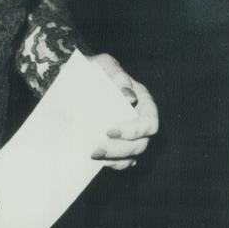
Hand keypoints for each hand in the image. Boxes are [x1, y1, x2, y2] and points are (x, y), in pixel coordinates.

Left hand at [89, 53, 158, 168]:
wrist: (78, 80)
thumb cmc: (95, 70)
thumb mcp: (103, 65)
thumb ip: (115, 75)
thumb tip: (129, 97)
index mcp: (142, 98)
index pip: (149, 122)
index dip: (134, 131)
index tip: (109, 132)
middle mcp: (140, 118)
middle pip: (141, 143)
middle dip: (120, 149)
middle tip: (96, 149)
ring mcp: (131, 133)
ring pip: (133, 154)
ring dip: (114, 159)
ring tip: (93, 155)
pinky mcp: (120, 143)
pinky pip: (123, 160)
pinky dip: (112, 163)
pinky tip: (97, 160)